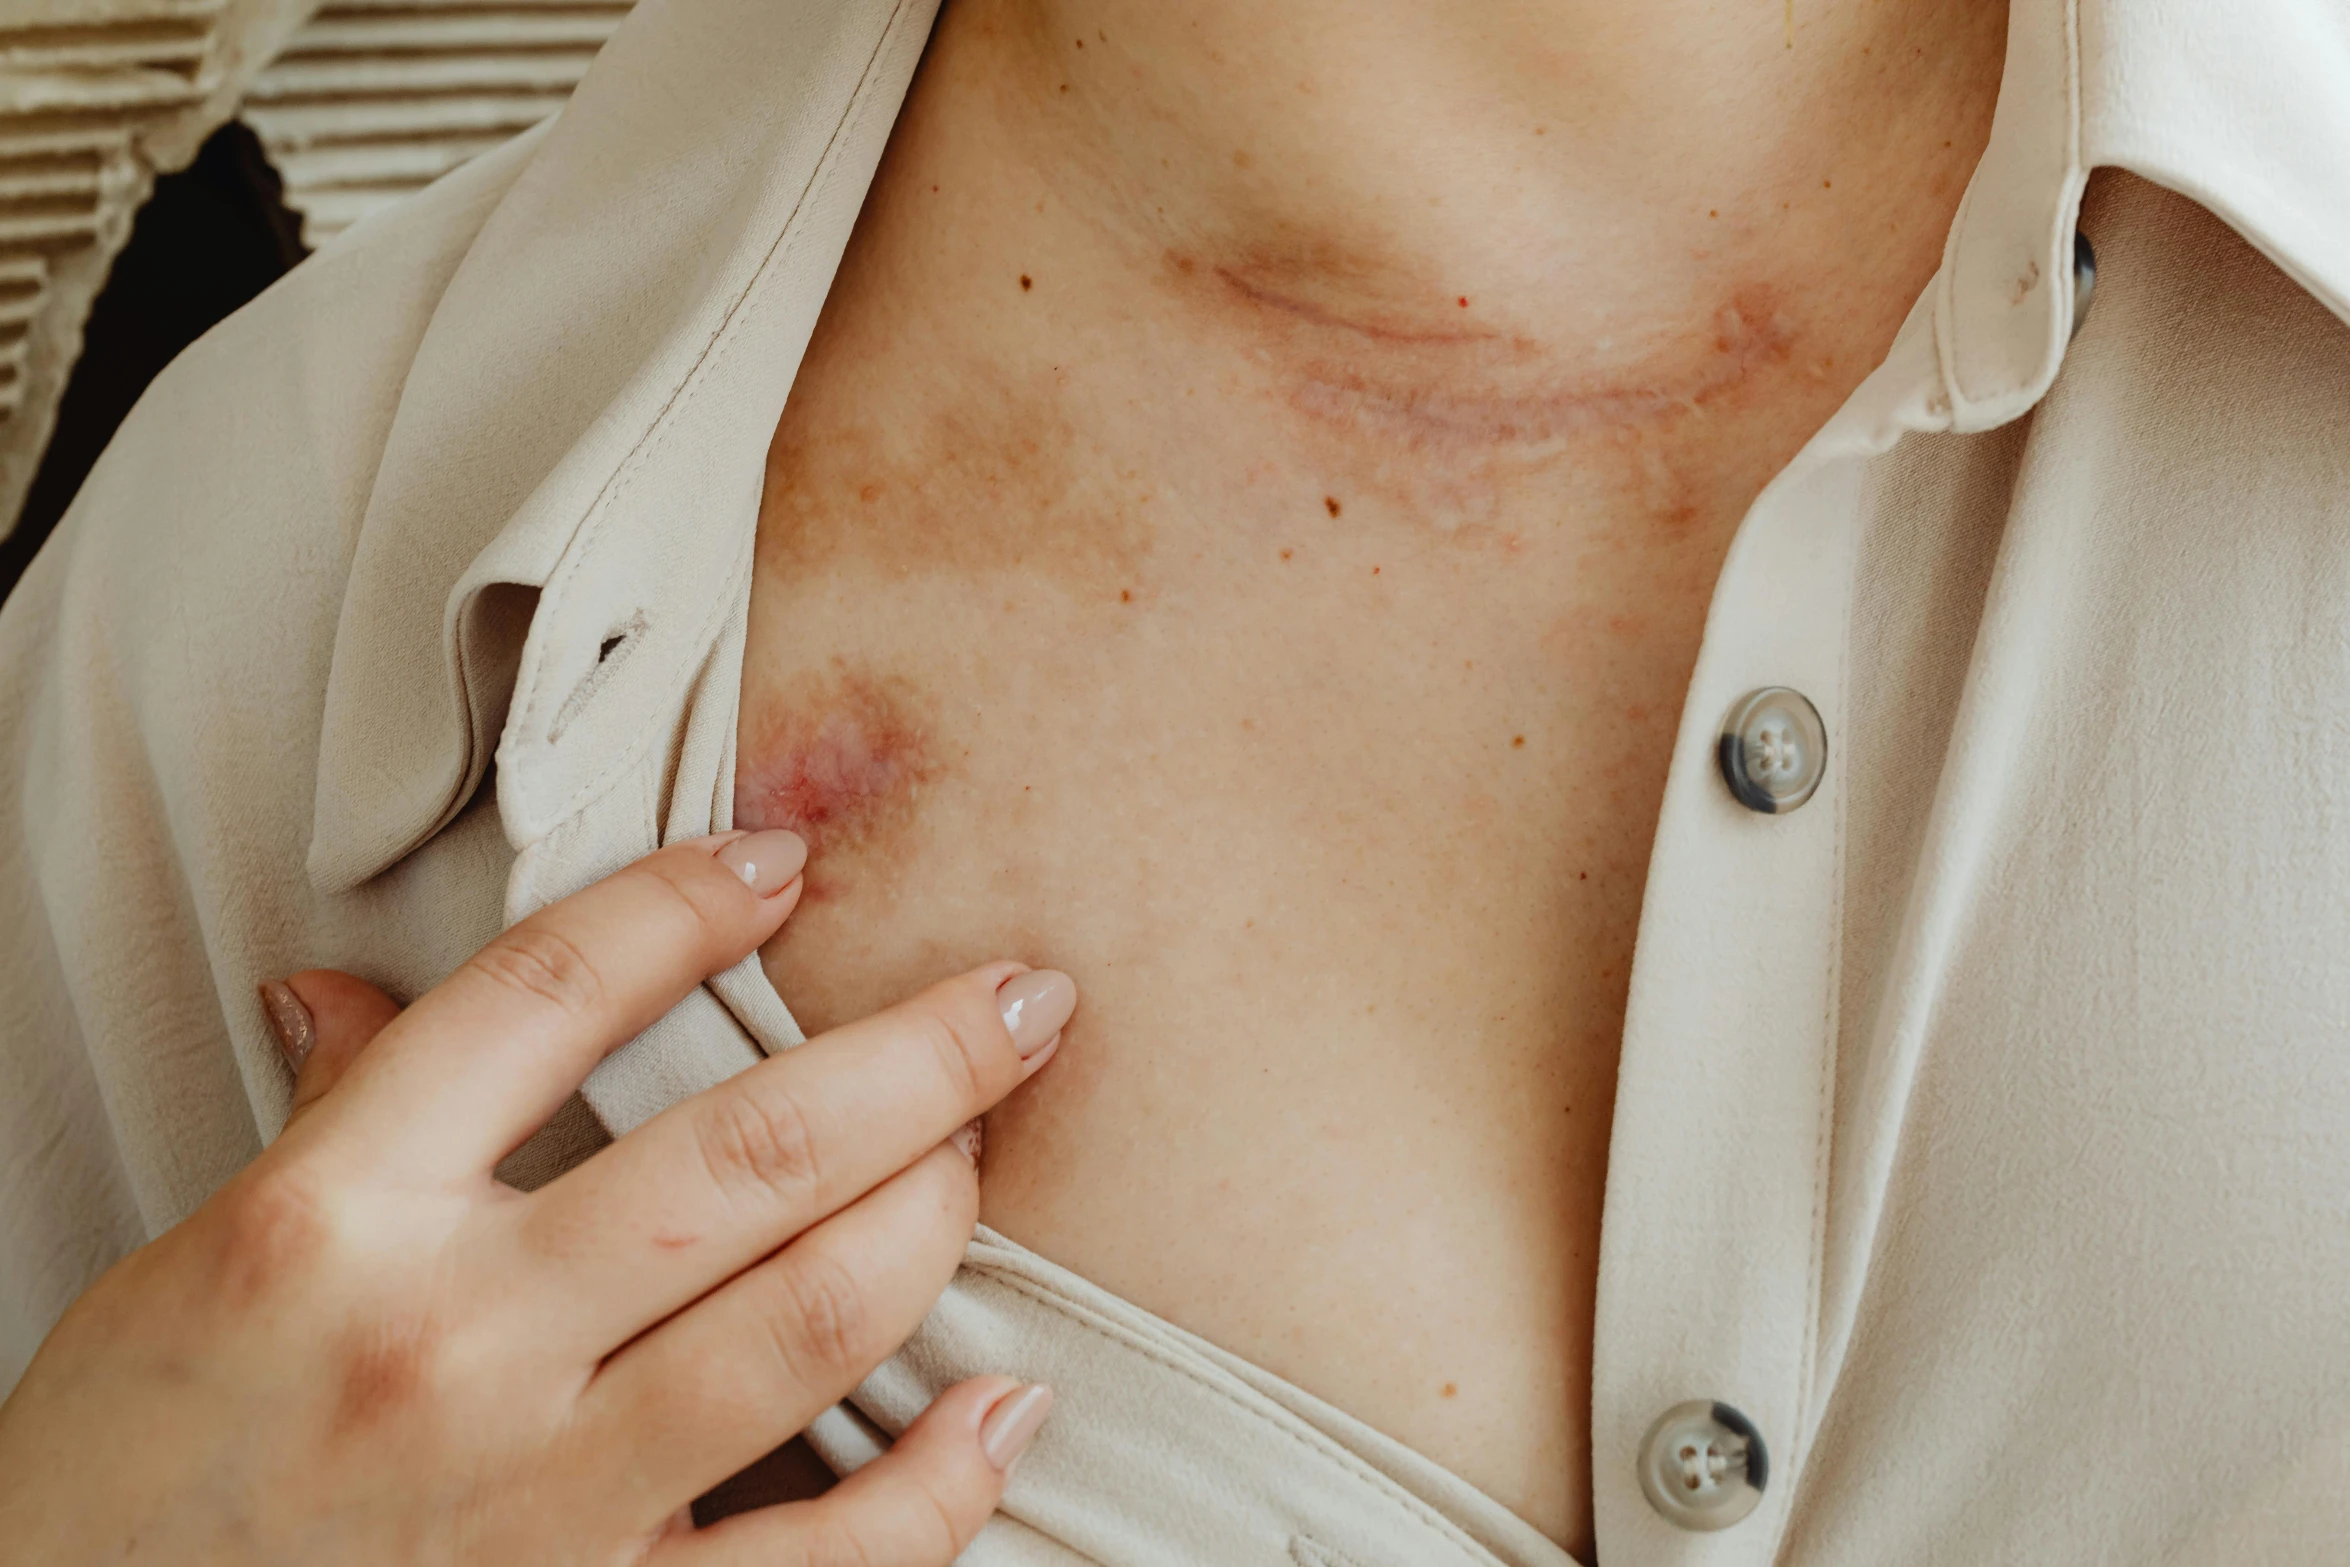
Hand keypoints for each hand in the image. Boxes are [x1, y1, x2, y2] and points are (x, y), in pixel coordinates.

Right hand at [0, 830, 1071, 1563]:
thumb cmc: (136, 1458)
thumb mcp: (206, 1256)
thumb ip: (331, 1113)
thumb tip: (347, 980)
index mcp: (335, 1218)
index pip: (547, 999)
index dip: (686, 904)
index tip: (785, 861)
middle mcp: (449, 1347)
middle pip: (748, 1157)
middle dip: (923, 1059)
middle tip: (1022, 1001)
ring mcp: (534, 1500)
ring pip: (809, 1324)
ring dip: (934, 1222)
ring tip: (981, 1157)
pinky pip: (819, 1560)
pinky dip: (937, 1483)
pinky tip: (1002, 1404)